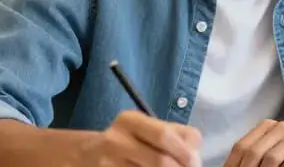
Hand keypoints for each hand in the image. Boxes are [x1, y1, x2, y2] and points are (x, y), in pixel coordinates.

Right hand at [71, 110, 201, 166]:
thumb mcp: (149, 128)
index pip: (164, 135)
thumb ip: (178, 135)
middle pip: (160, 161)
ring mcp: (107, 164)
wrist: (88, 156)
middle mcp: (115, 140)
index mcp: (129, 120)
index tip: (195, 162)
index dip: (185, 152)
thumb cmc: (130, 141)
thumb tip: (195, 157)